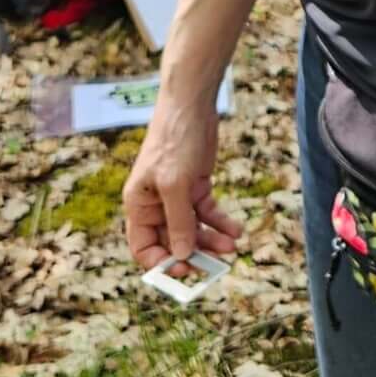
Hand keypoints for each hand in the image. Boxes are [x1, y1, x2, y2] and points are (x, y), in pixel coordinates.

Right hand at [122, 84, 243, 273]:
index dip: (161, 263)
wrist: (192, 106)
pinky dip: (221, 223)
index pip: (143, 247)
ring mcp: (177, 197)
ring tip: (232, 246)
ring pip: (193, 230)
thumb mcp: (175, 184)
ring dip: (212, 240)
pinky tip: (236, 230)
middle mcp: (156, 205)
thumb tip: (182, 254)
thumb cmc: (174, 140)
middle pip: (172, 241)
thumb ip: (178, 221)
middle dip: (193, 253)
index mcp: (139, 205)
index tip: (184, 270)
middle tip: (214, 266)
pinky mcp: (196, 187)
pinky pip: (208, 213)